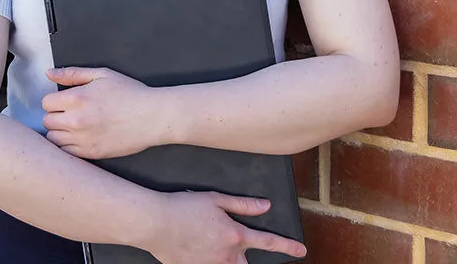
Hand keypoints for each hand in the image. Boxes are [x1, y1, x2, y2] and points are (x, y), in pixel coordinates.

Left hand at [41, 67, 164, 159]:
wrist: (152, 117)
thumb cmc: (130, 93)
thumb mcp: (102, 74)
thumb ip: (72, 74)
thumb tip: (49, 73)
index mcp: (76, 99)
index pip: (46, 103)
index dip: (55, 101)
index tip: (66, 102)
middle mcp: (75, 120)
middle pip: (47, 122)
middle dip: (56, 116)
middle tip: (72, 114)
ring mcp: (82, 139)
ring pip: (53, 140)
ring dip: (60, 133)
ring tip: (75, 127)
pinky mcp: (91, 153)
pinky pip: (66, 153)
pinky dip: (69, 146)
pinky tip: (81, 138)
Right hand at [138, 191, 307, 263]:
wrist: (154, 223)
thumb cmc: (183, 207)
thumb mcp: (216, 199)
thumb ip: (243, 205)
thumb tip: (265, 206)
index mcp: (235, 235)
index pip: (269, 242)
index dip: (288, 247)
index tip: (302, 250)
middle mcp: (226, 255)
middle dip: (248, 260)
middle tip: (239, 248)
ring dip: (230, 261)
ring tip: (214, 246)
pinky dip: (210, 261)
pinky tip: (201, 251)